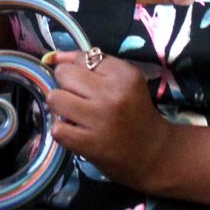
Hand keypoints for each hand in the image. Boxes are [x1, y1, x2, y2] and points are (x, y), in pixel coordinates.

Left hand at [44, 51, 171, 191]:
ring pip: (55, 98)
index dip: (79, 70)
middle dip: (66, 85)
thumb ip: (91, 64)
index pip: (82, 57)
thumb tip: (54, 56)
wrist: (154, 154)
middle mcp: (112, 94)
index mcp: (124, 74)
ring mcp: (99, 119)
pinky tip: (76, 132)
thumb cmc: (136, 113)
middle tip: (80, 99)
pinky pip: (57, 128)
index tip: (90, 85)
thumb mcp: (124, 82)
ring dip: (60, 107)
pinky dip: (63, 131)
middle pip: (64, 74)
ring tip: (74, 114)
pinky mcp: (89, 143)